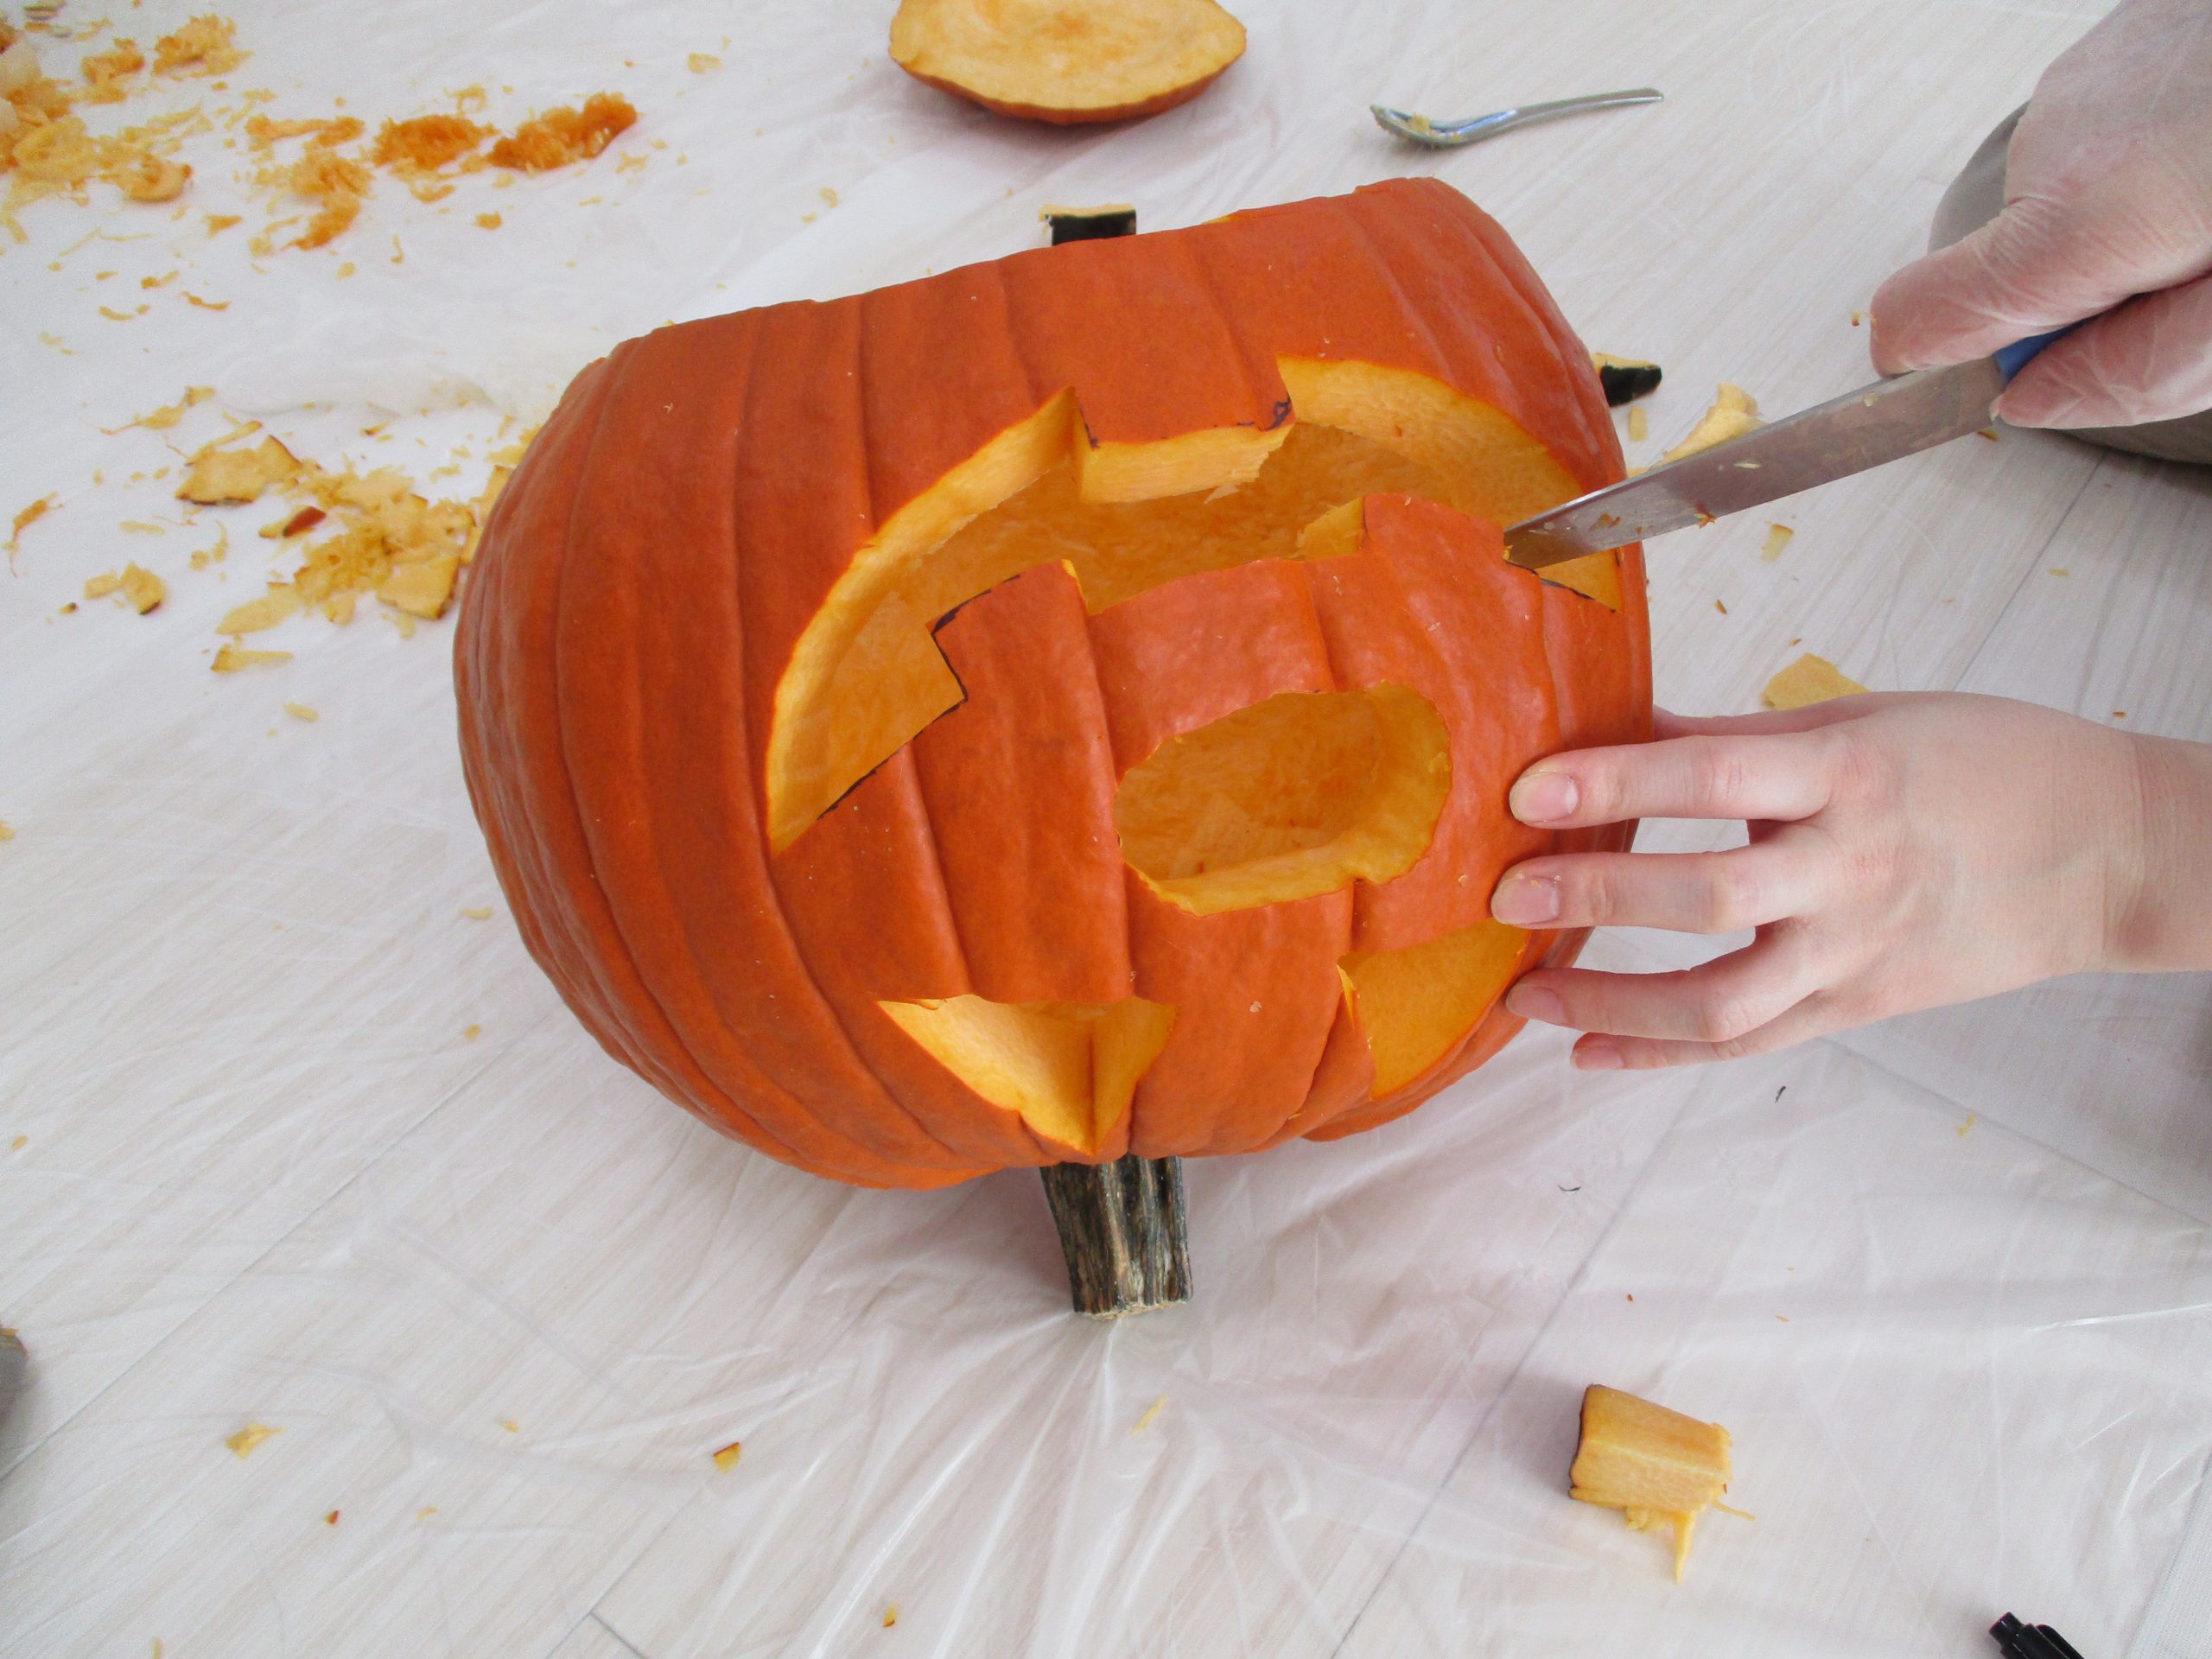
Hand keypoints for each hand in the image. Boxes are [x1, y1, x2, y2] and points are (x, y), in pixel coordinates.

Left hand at [1487, 694, 2211, 1069]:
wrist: (2107, 847)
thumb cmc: (1978, 760)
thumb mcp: (1860, 719)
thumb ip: (1733, 732)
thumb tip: (1613, 721)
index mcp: (1848, 774)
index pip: (1713, 775)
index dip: (1615, 784)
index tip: (1528, 790)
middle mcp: (1849, 867)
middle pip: (1708, 895)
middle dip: (1594, 899)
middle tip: (1504, 897)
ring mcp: (1855, 949)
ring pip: (1723, 999)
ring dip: (1609, 1003)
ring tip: (1522, 996)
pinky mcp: (1860, 1007)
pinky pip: (1748, 1043)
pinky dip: (1661, 1054)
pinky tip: (1586, 1053)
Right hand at [1869, 0, 2211, 428]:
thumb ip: (2140, 369)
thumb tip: (2034, 402)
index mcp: (2087, 215)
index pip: (1918, 320)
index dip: (1945, 371)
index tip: (2011, 384)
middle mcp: (2067, 134)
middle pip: (2014, 266)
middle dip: (2097, 298)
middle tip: (2211, 286)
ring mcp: (2094, 74)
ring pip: (2069, 200)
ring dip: (2141, 225)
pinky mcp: (2133, 38)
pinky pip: (2113, 135)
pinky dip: (2165, 160)